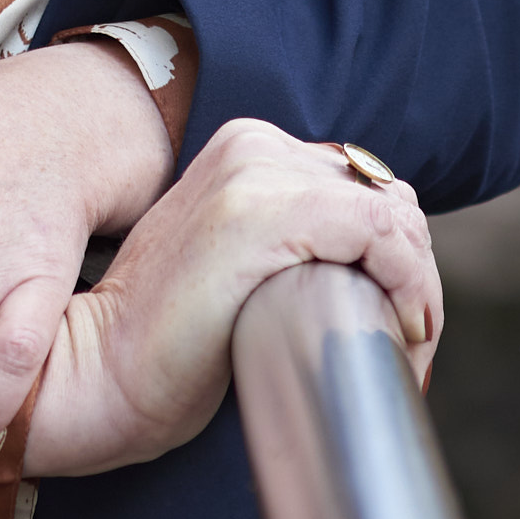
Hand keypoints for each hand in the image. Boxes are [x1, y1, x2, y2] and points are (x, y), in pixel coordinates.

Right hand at [19, 119, 440, 478]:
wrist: (101, 372)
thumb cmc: (169, 347)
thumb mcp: (239, 271)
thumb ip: (292, 243)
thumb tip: (378, 269)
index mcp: (246, 151)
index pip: (364, 189)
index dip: (399, 261)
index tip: (397, 328)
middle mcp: (254, 146)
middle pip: (387, 199)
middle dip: (414, 277)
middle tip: (406, 350)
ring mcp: (255, 173)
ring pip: (394, 216)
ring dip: (418, 290)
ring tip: (404, 355)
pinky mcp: (263, 212)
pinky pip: (380, 233)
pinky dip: (410, 286)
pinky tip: (400, 332)